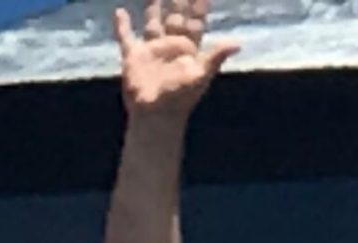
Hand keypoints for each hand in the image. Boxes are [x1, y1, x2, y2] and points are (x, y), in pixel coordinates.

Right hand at [112, 0, 238, 120]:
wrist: (156, 116)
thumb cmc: (180, 98)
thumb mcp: (201, 76)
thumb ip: (216, 57)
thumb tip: (238, 43)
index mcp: (188, 48)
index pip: (195, 21)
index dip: (199, 6)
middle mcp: (170, 45)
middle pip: (175, 17)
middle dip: (178, 0)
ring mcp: (152, 50)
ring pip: (152, 22)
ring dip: (152, 7)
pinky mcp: (134, 57)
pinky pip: (126, 38)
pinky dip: (121, 26)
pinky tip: (119, 12)